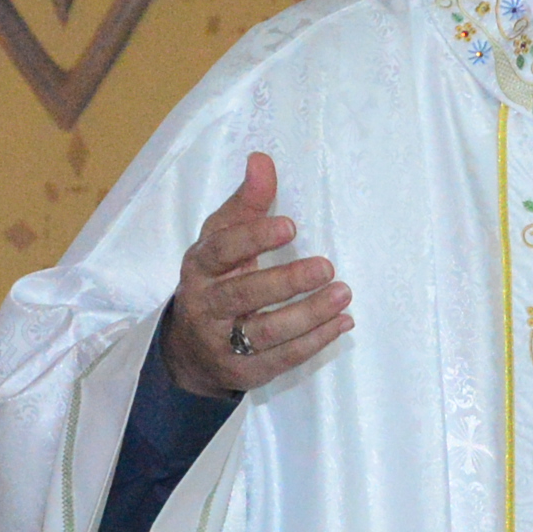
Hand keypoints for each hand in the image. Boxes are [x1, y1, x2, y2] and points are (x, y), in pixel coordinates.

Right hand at [160, 153, 353, 396]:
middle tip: (327, 267)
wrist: (190, 349)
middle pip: (243, 294)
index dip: (253, 239)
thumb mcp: (223, 238)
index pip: (222, 250)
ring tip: (343, 295)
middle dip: (286, 282)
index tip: (290, 226)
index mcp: (200, 266)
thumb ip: (247, 203)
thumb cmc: (216, 279)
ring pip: (264, 332)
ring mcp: (222, 343)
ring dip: (308, 315)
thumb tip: (262, 159)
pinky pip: (280, 359)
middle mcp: (206, 305)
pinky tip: (342, 323)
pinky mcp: (242, 372)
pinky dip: (313, 342)